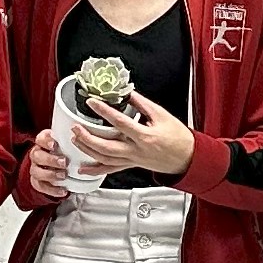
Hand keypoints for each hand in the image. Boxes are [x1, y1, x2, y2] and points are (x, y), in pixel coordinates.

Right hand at [23, 134, 70, 200]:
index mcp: (43, 142)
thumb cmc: (62, 151)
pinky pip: (40, 186)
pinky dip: (52, 190)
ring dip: (50, 174)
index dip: (46, 141)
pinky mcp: (37, 181)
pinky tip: (62, 190)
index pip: (40, 139)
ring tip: (63, 176)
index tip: (54, 145)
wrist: (56, 166)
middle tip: (64, 162)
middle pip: (37, 156)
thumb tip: (85, 135)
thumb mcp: (66, 143)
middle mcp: (37, 154)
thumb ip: (71, 140)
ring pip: (37, 171)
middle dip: (51, 159)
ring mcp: (35, 168)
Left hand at [72, 91, 195, 180]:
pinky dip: (95, 170)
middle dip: (88, 137)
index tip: (92, 102)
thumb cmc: (178, 137)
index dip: (104, 111)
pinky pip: (111, 169)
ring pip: (105, 158)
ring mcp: (133, 160)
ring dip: (87, 150)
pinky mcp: (132, 165)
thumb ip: (142, 104)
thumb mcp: (162, 115)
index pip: (119, 122)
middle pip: (106, 146)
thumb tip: (127, 92)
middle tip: (76, 127)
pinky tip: (83, 168)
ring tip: (75, 139)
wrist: (187, 157)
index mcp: (145, 136)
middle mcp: (136, 151)